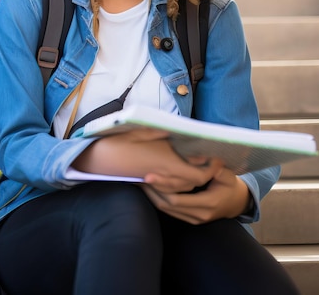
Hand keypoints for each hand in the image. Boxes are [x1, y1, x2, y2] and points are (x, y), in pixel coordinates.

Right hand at [73, 131, 219, 192]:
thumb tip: (185, 131)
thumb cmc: (123, 141)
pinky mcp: (149, 183)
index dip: (212, 168)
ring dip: (192, 178)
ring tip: (198, 164)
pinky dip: (178, 181)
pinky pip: (170, 188)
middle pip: (194, 182)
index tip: (216, 156)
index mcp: (170, 164)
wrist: (102, 157)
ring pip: (183, 187)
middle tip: (211, 158)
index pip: (201, 175)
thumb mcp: (147, 130)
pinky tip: (177, 170)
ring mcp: (157, 182)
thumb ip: (168, 132)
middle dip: (205, 172)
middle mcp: (166, 177)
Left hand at [143, 166, 251, 223]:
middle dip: (151, 191)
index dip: (161, 187)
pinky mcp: (190, 219)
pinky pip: (169, 211)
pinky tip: (149, 188)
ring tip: (139, 180)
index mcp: (208, 203)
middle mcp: (200, 214)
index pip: (177, 199)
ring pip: (166, 210)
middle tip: (137, 176)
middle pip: (167, 206)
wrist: (237, 202)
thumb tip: (201, 153)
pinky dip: (158, 199)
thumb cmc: (230, 183)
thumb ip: (213, 165)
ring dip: (152, 196)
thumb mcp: (226, 173)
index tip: (148, 175)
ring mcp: (194, 219)